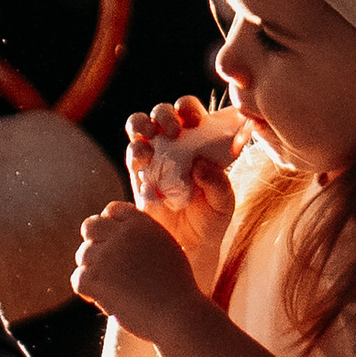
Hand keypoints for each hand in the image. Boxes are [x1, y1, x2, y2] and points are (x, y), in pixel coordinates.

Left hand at [72, 200, 204, 350]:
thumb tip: (121, 231)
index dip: (110, 225)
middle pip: (90, 226)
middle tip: (103, 262)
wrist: (178, 315)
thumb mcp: (166, 247)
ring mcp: (107, 256)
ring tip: (109, 285)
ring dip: (92, 270)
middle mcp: (121, 235)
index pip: (112, 209)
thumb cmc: (177, 288)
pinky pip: (78, 278)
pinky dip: (86, 290)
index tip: (114, 242)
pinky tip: (98, 297)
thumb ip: (143, 234)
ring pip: (83, 254)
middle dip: (94, 241)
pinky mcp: (96, 279)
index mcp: (141, 224)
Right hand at [124, 95, 234, 285]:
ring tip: (148, 143)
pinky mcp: (137, 177)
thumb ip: (218, 184)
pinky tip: (147, 175)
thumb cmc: (212, 218)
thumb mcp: (223, 202)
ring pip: (138, 129)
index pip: (190, 112)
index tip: (195, 119)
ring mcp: (152, 158)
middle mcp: (172, 144)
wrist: (189, 248)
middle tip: (172, 131)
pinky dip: (137, 161)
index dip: (188, 109)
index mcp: (197, 140)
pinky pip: (131, 161)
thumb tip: (200, 164)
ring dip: (140, 128)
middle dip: (163, 115)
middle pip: (160, 114)